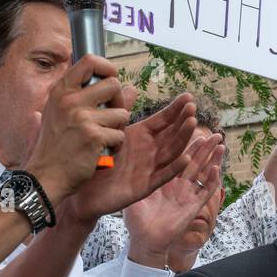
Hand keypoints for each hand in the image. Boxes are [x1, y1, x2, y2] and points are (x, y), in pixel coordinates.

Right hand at [23, 55, 132, 203]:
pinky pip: (120, 135)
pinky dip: (114, 145)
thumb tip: (129, 87)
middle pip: (114, 85)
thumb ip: (89, 97)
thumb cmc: (55, 145)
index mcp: (61, 91)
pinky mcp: (94, 136)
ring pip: (122, 113)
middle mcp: (71, 100)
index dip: (107, 67)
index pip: (88, 61)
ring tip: (102, 137)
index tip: (111, 78)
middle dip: (119, 102)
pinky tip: (100, 151)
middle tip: (111, 116)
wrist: (46, 175)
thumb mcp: (62, 113)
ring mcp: (82, 118)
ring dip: (117, 128)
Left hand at [60, 93, 198, 225]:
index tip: (188, 96)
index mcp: (142, 137)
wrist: (84, 189)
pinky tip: (186, 158)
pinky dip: (175, 168)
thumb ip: (121, 111)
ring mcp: (149, 169)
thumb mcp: (110, 132)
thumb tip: (130, 87)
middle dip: (183, 121)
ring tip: (192, 124)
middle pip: (172, 135)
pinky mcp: (145, 186)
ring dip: (183, 139)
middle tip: (192, 107)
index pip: (163, 121)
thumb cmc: (96, 160)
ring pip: (171, 153)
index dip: (175, 110)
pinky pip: (162, 177)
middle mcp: (149, 152)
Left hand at [124, 131, 224, 265]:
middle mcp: (179, 184)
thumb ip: (135, 171)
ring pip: (203, 173)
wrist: (144, 240)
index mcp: (165, 178)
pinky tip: (216, 169)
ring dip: (213, 159)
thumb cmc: (136, 218)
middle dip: (205, 146)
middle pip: (195, 160)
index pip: (177, 155)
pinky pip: (205, 192)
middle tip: (214, 132)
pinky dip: (211, 181)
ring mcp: (188, 195)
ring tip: (221, 144)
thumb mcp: (133, 189)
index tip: (191, 127)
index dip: (185, 141)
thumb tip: (126, 150)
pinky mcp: (193, 207)